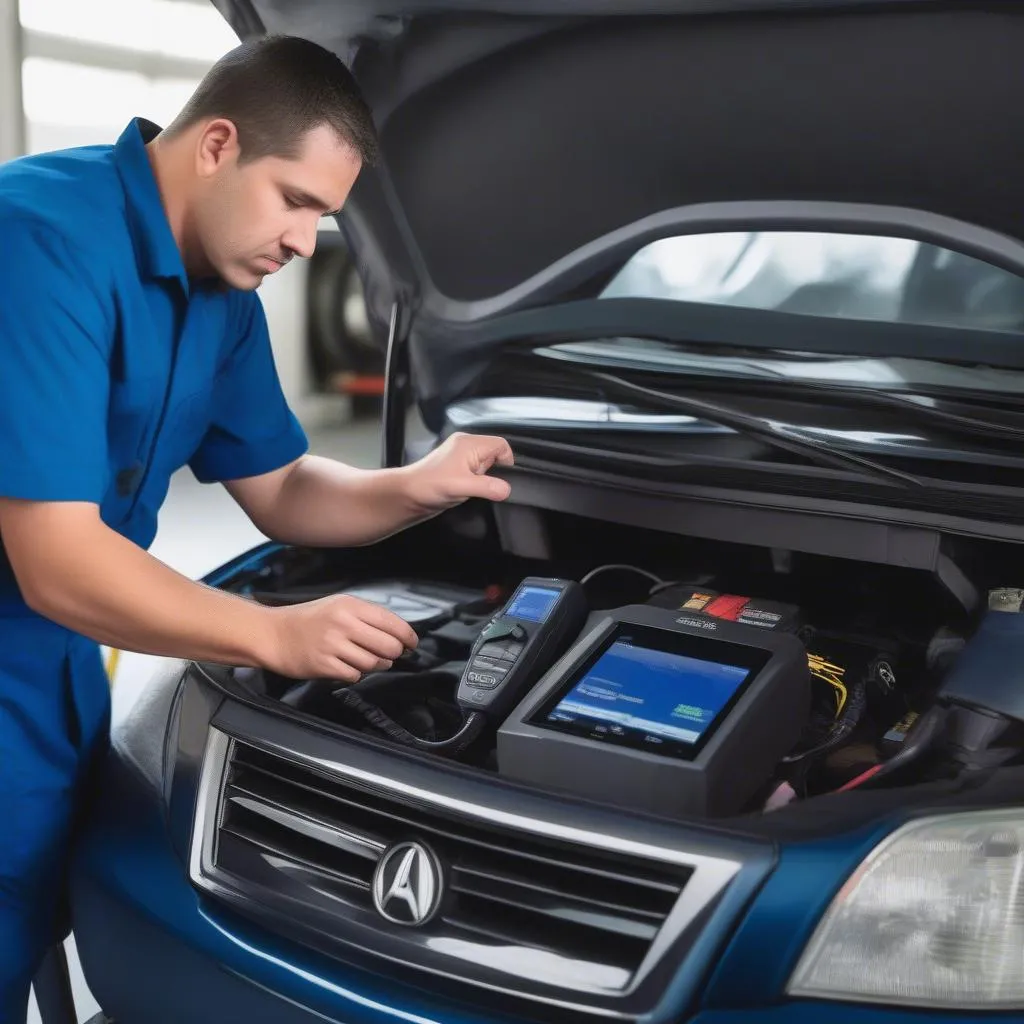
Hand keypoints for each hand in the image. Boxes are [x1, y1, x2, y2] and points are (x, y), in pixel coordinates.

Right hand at [264, 594, 418, 681]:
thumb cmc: (308, 620)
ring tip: (369, 660)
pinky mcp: (324, 665)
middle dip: (394, 653)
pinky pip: (355, 675)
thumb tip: (396, 632)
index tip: (411, 643)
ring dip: (376, 665)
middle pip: (388, 646)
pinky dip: (356, 673)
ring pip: (374, 663)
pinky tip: (347, 666)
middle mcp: (344, 624)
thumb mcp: (338, 605)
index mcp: (350, 606)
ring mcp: (333, 645)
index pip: (392, 623)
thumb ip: (366, 616)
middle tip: (391, 654)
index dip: (408, 636)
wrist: (273, 634)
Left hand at [400, 432, 514, 514]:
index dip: (506, 461)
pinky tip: (464, 490)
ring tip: (468, 487)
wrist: (407, 495)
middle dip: (493, 472)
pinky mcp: (457, 470)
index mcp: (468, 443)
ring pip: (486, 466)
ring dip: (483, 479)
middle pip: (495, 455)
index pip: (501, 444)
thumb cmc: (428, 485)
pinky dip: (476, 483)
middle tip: (478, 482)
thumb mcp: (462, 486)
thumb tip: (506, 489)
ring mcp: (461, 458)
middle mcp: (466, 447)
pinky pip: (477, 474)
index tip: (501, 478)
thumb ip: (488, 487)